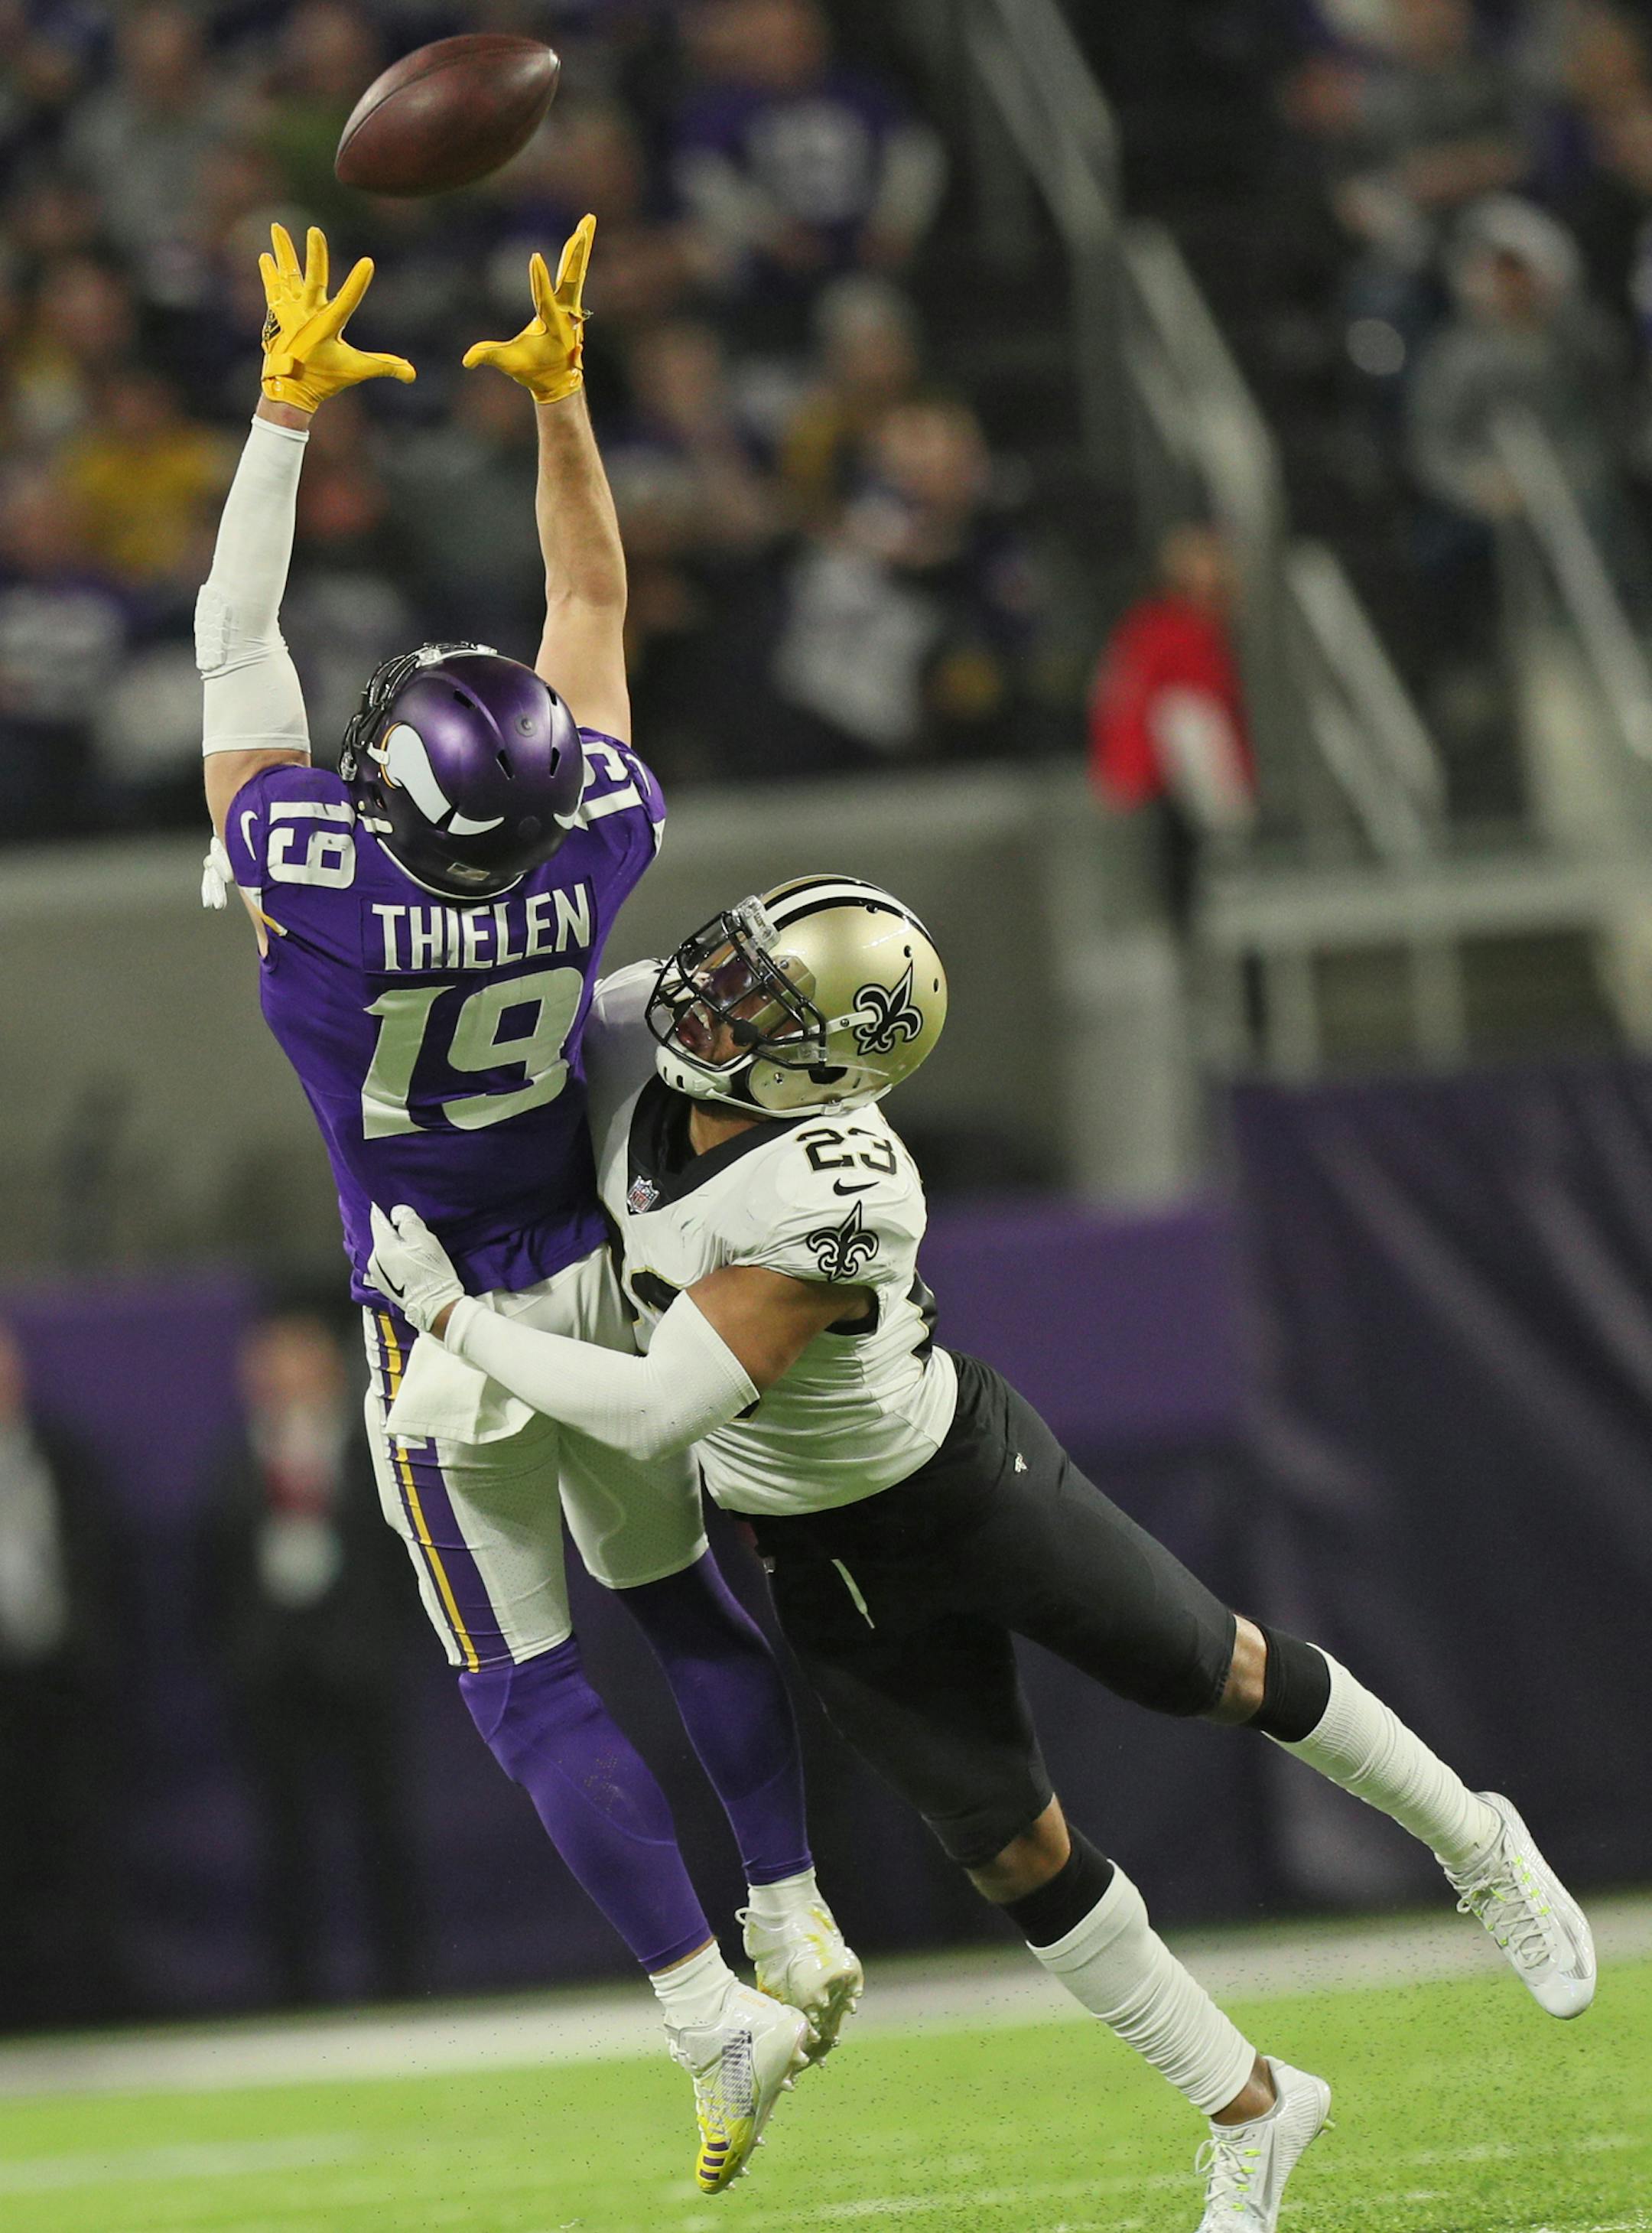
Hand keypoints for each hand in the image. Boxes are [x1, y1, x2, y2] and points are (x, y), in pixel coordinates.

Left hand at [259, 223, 414, 413]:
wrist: (287, 390)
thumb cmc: (324, 380)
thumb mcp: (356, 371)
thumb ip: (385, 366)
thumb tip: (412, 374)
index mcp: (328, 326)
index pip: (348, 300)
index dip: (358, 282)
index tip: (368, 262)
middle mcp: (307, 315)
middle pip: (313, 279)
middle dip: (316, 255)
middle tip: (315, 230)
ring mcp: (290, 313)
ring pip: (287, 276)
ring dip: (283, 251)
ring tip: (276, 227)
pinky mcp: (277, 315)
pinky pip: (273, 288)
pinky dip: (270, 273)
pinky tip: (265, 256)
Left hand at [367, 1204, 465, 1336]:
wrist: (436, 1307)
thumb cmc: (432, 1274)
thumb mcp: (425, 1240)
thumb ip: (408, 1222)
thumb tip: (397, 1214)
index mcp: (382, 1248)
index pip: (377, 1221)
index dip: (384, 1212)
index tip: (390, 1208)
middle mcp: (374, 1262)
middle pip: (382, 1237)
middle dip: (394, 1232)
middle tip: (412, 1233)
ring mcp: (378, 1276)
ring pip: (385, 1251)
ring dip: (395, 1247)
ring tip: (413, 1250)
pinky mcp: (385, 1286)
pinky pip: (387, 1264)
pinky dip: (396, 1260)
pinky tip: (410, 1264)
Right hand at [463, 214, 593, 404]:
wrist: (557, 381)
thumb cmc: (533, 370)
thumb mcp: (509, 363)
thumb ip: (488, 355)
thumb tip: (466, 360)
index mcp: (551, 324)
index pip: (544, 297)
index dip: (539, 279)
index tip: (535, 257)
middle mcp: (565, 311)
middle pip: (572, 275)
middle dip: (577, 251)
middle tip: (585, 223)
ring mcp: (570, 306)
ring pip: (576, 270)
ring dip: (580, 246)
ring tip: (588, 219)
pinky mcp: (570, 304)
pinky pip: (574, 275)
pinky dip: (576, 257)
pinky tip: (580, 239)